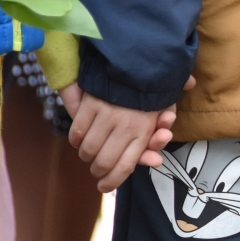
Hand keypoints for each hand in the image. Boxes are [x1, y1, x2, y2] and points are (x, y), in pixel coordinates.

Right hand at [60, 76, 191, 191]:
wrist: (137, 53)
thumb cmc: (152, 83)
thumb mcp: (164, 104)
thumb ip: (160, 128)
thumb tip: (159, 152)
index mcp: (144, 131)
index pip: (126, 165)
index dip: (114, 180)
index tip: (105, 187)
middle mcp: (125, 127)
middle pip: (104, 162)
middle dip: (98, 172)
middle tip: (97, 173)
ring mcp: (106, 115)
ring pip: (88, 148)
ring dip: (86, 156)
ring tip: (88, 157)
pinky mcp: (90, 104)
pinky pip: (78, 130)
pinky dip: (76, 139)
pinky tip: (78, 141)